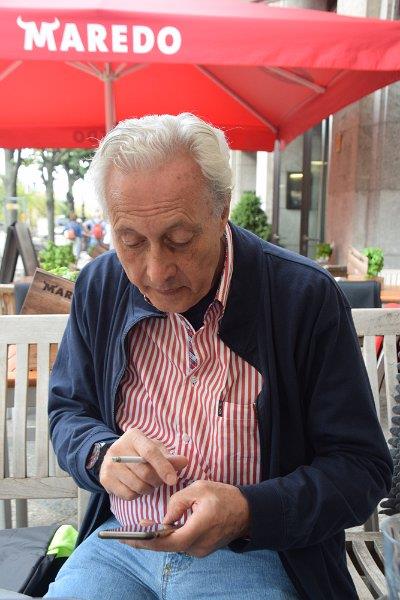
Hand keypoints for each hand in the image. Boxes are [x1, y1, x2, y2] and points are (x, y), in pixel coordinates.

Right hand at [99, 428, 187, 499]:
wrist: (115, 457)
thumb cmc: (140, 452)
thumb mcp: (155, 449)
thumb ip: (170, 457)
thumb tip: (184, 461)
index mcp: (133, 436)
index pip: (150, 452)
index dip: (164, 467)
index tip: (173, 480)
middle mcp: (118, 448)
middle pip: (145, 472)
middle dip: (157, 481)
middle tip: (160, 481)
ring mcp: (109, 464)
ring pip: (137, 486)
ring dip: (148, 489)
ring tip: (149, 483)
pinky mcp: (104, 479)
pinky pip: (128, 495)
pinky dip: (137, 495)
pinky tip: (136, 487)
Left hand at [121, 479, 250, 556]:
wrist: (248, 511)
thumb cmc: (225, 497)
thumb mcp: (199, 488)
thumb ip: (178, 501)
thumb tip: (164, 518)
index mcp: (198, 528)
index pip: (168, 541)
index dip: (146, 541)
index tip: (128, 539)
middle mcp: (199, 545)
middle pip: (167, 546)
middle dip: (147, 540)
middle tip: (127, 534)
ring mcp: (201, 550)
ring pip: (174, 545)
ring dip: (159, 538)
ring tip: (141, 528)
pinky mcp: (203, 549)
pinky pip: (182, 544)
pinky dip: (170, 537)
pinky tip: (161, 528)